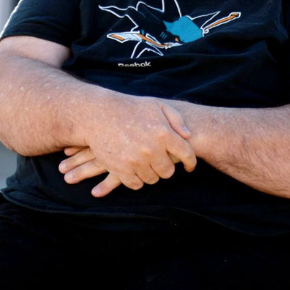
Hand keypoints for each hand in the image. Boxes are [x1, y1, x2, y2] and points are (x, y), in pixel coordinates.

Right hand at [69, 97, 196, 194]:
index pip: (186, 154)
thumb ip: (176, 119)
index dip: (190, 162)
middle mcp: (151, 149)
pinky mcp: (121, 170)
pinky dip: (137, 179)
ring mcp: (136, 161)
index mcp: (163, 133)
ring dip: (151, 173)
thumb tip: (188, 136)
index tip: (189, 166)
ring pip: (152, 179)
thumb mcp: (156, 105)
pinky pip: (136, 184)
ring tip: (146, 162)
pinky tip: (135, 168)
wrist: (99, 114)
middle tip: (160, 160)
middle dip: (166, 166)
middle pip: (168, 171)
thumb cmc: (130, 108)